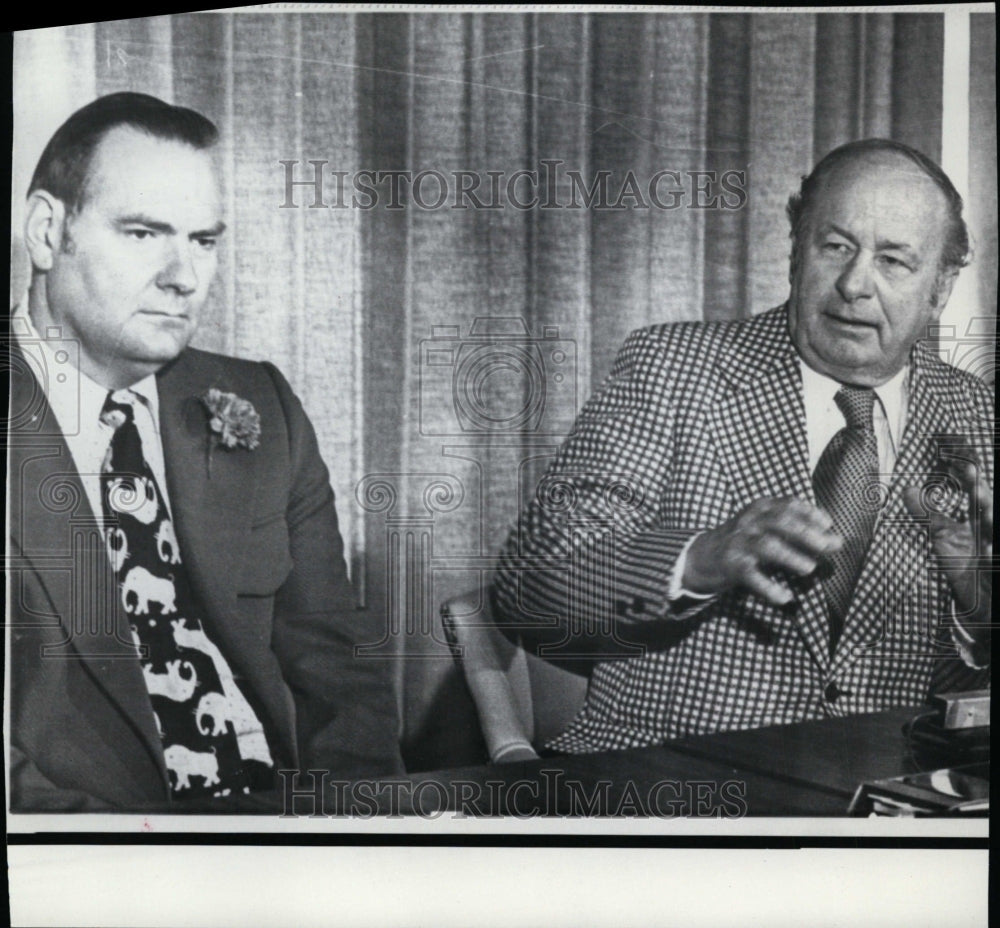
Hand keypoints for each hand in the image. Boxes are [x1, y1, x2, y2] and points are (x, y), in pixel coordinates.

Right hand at [684, 497, 842, 605]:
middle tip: (828, 546)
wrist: (702, 556)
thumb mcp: (766, 527)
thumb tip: (837, 542)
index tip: (828, 524)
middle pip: (780, 522)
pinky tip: (785, 597)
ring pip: (766, 546)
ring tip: (809, 569)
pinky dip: (768, 587)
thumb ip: (799, 532)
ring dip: (790, 557)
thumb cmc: (745, 541)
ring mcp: (738, 543)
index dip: (810, 512)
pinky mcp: (730, 565)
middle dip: (806, 533)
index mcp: (760, 509)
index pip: (788, 504)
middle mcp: (749, 522)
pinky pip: (751, 575)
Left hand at [903, 454, 992, 627]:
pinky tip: (988, 550)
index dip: (970, 477)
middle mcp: (990, 527)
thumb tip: (907, 489)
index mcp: (980, 517)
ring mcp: (994, 544)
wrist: (977, 594)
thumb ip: (927, 512)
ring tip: (984, 516)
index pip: (976, 493)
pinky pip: (995, 556)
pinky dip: (993, 551)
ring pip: (995, 529)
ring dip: (991, 522)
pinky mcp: (995, 563)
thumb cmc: (963, 560)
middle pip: (989, 507)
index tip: (963, 463)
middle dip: (983, 497)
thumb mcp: (942, 535)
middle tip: (974, 484)